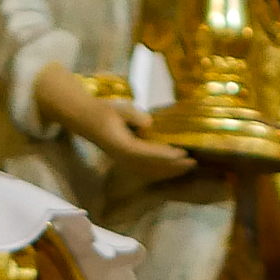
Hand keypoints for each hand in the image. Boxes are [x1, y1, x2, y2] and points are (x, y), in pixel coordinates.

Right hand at [40, 71, 195, 172]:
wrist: (85, 120)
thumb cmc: (103, 111)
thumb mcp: (119, 109)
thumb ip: (134, 115)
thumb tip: (149, 123)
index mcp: (122, 147)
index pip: (148, 154)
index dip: (167, 155)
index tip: (183, 153)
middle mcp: (124, 158)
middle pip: (153, 167)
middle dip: (174, 166)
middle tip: (193, 163)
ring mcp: (125, 162)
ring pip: (152, 171)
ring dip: (170, 170)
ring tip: (188, 167)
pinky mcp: (126, 162)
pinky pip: (148, 169)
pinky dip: (162, 169)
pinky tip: (174, 168)